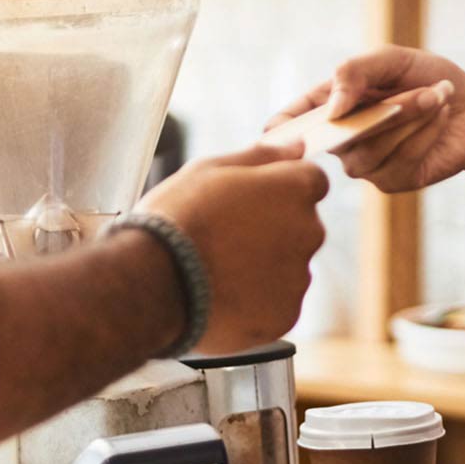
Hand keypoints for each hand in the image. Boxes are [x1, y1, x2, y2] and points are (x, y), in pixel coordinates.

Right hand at [135, 140, 328, 353]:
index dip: (280, 188)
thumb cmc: (177, 218)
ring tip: (218, 269)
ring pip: (289, 267)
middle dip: (275, 228)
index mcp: (294, 189)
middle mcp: (308, 232)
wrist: (152, 282)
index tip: (250, 200)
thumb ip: (262, 156)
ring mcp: (298, 277)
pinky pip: (277, 303)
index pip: (312, 181)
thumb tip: (297, 147)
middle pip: (302, 225)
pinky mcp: (285, 316)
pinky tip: (222, 296)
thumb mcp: (211, 169)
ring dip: (265, 266)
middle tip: (226, 236)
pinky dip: (256, 301)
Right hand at [268, 46, 464, 193]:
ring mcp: (366, 165)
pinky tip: (440, 117)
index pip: (291, 124)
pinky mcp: (394, 181)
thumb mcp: (390, 60)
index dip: (279, 131)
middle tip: (420, 88)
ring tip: (438, 95)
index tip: (274, 134)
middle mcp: (342, 141)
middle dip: (382, 109)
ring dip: (409, 118)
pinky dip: (424, 134)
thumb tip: (331, 108)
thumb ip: (354, 72)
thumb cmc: (426, 76)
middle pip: (338, 136)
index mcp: (330, 107)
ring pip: (371, 150)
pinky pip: (400, 161)